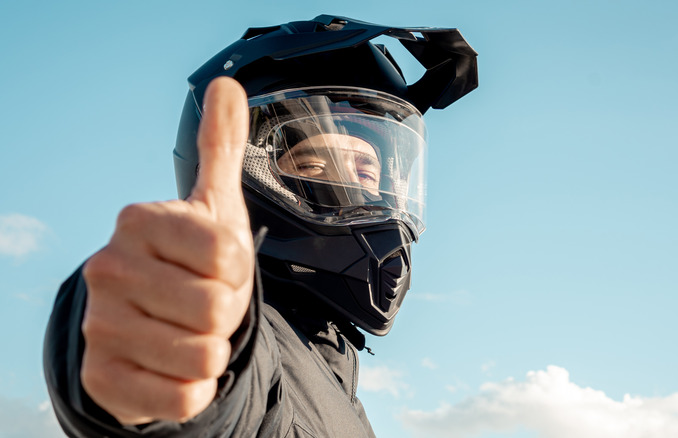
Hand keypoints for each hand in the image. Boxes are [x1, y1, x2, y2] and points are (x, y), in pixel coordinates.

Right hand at [81, 77, 252, 424]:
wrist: (153, 325)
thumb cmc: (194, 262)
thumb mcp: (213, 204)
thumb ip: (219, 147)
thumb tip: (225, 85)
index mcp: (139, 221)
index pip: (230, 257)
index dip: (238, 270)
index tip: (217, 267)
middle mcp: (108, 268)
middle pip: (219, 309)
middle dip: (226, 314)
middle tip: (202, 303)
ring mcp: (99, 326)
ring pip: (204, 357)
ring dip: (211, 351)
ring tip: (187, 333)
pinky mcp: (102, 380)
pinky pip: (184, 398)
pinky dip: (193, 390)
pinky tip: (171, 366)